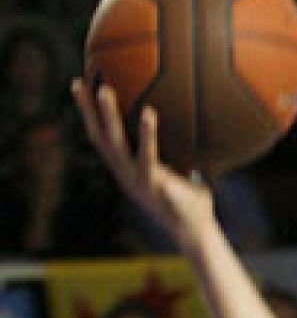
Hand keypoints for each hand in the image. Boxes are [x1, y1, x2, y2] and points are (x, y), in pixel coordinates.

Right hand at [70, 80, 218, 250]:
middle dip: (87, 111)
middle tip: (80, 82)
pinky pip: (147, 156)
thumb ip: (181, 153)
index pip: (102, 139)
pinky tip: (149, 112)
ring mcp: (136, 180)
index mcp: (127, 170)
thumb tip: (195, 129)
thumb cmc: (192, 203)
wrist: (197, 235)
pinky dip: (148, 134)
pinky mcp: (152, 185)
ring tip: (105, 91)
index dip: (89, 116)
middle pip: (99, 138)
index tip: (82, 89)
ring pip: (115, 144)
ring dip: (108, 116)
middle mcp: (125, 174)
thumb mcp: (183, 172)